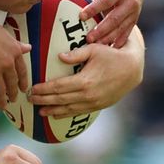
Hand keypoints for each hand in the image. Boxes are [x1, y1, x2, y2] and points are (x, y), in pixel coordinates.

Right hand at [0, 9, 30, 106]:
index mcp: (14, 53)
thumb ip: (17, 44)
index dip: (23, 82)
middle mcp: (6, 63)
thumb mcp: (5, 35)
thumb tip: (28, 48)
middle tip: (13, 100)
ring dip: (2, 100)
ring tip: (2, 107)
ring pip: (0, 90)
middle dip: (13, 93)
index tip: (23, 89)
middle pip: (12, 83)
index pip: (22, 71)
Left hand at [29, 41, 143, 118]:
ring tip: (39, 111)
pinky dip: (65, 114)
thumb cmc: (112, 55)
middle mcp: (88, 95)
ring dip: (52, 110)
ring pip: (68, 109)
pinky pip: (78, 112)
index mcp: (84, 81)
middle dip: (43, 100)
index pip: (58, 87)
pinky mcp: (98, 106)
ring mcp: (94, 103)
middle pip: (60, 99)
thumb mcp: (94, 49)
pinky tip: (56, 114)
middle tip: (30, 99)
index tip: (32, 89)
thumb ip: (76, 54)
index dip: (43, 89)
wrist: (133, 69)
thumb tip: (59, 57)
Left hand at [81, 0, 143, 45]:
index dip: (94, 8)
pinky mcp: (134, 19)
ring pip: (121, 28)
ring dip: (109, 38)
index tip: (81, 16)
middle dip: (102, 29)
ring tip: (95, 46)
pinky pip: (127, 32)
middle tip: (88, 38)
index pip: (107, 0)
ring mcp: (134, 12)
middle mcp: (131, 2)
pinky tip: (109, 50)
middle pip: (115, 18)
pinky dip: (119, 41)